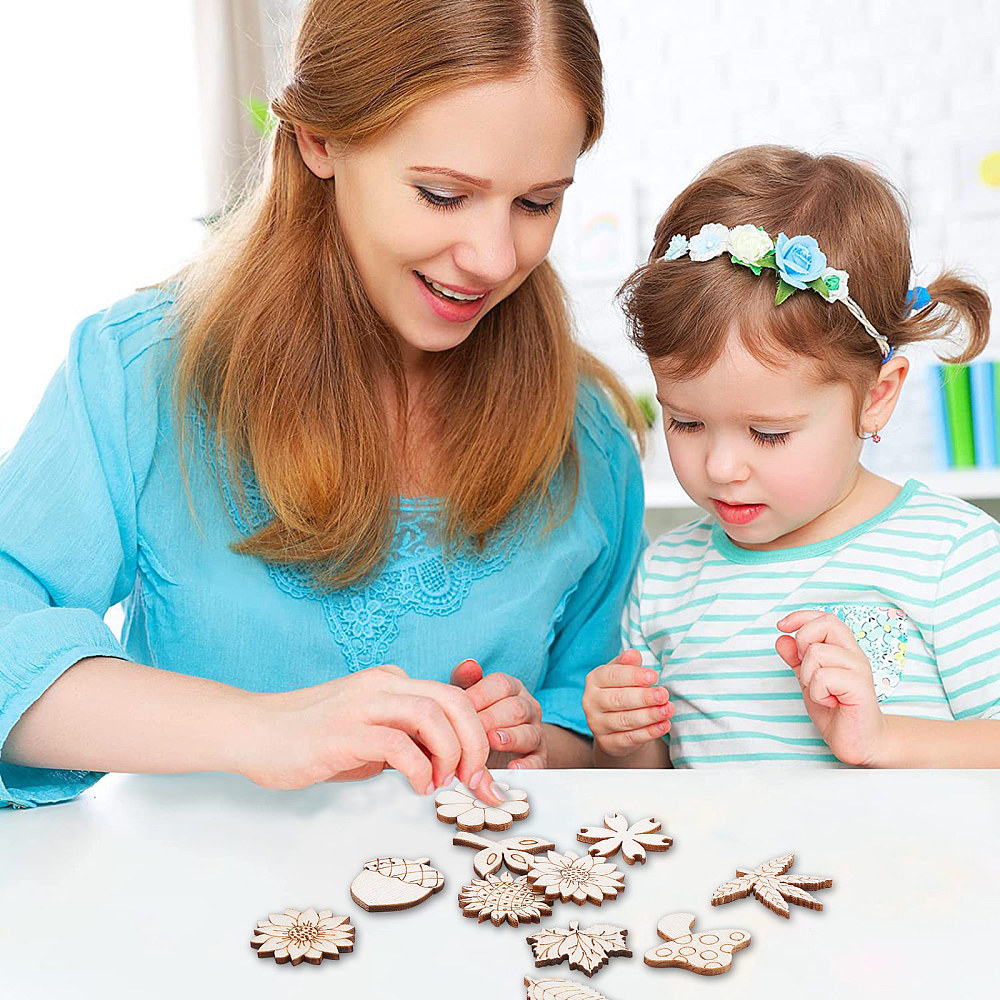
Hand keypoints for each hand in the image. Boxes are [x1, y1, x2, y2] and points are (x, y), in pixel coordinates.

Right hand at [240, 663, 504, 801]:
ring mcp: (362, 705)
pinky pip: (398, 743)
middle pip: (452, 700)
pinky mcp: (343, 732)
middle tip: (474, 780)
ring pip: (431, 713)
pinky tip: (418, 785)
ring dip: (450, 753)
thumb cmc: (307, 738)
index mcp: (390, 682)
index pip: (451, 698)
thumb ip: (401, 739)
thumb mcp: (366, 733)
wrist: (251, 732)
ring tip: (443, 783)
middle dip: (475, 742)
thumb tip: (439, 764)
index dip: (475, 736)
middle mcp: (381, 685)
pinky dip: (419, 767)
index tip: (482, 774)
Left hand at [450, 659, 545, 768]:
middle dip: (491, 718)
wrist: (498, 750)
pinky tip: (512, 769)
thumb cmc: (478, 718)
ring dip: (510, 738)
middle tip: (472, 728)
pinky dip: (527, 766)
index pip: (502, 684)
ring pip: (528, 733)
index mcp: (512, 689)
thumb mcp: (469, 700)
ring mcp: (536, 733)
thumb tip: (468, 665)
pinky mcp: (539, 758)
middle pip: (516, 708)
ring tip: (492, 741)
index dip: (481, 694)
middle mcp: (528, 708)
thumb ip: (465, 682)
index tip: (461, 707)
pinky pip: (538, 761)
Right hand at [582, 649, 671, 757]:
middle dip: (644, 697)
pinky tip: (663, 725)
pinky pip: (630, 738)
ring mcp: (596, 724)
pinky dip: (649, 733)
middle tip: (663, 695)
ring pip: (625, 720)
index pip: (613, 676)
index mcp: (593, 680)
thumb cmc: (621, 691)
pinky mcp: (606, 743)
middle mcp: (590, 702)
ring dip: (649, 715)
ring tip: (668, 710)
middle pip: (618, 699)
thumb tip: (633, 654)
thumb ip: (627, 664)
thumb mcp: (623, 674)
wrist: (614, 725)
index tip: (654, 676)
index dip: (634, 676)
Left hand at [775, 611, 888, 765]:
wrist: (858, 742)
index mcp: (844, 650)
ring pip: (817, 652)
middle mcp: (854, 655)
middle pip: (824, 624)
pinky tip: (830, 702)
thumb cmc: (837, 711)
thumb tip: (782, 638)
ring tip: (823, 693)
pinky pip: (823, 677)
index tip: (782, 626)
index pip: (825, 618)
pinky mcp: (860, 687)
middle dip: (804, 644)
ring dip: (809, 677)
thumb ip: (795, 659)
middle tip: (810, 672)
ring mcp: (859, 669)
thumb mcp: (808, 681)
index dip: (801, 617)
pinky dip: (818, 693)